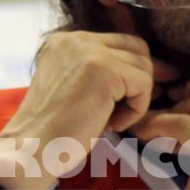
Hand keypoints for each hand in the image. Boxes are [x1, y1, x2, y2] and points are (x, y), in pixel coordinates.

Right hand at [0, 32, 176, 189]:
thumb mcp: (75, 90)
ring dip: (137, 98)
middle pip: (136, 47)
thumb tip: (157, 69)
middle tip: (139, 106)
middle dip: (145, 77)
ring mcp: (89, 51)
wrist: (31, 151)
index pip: (118, 41)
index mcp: (64, 41)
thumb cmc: (54, 132)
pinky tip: (111, 124)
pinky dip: (136, 109)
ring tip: (111, 120)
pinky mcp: (104, 70)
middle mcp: (75, 38)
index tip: (139, 93)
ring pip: (143, 66)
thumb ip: (103, 73)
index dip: (134, 67)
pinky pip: (143, 84)